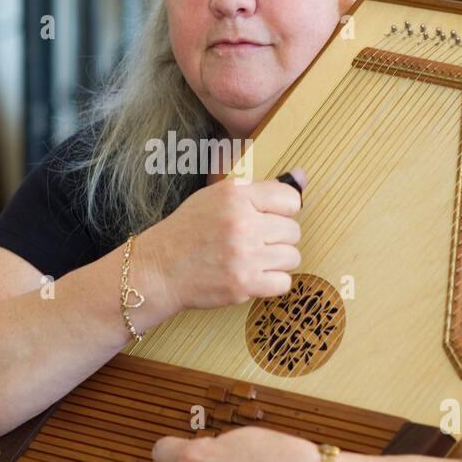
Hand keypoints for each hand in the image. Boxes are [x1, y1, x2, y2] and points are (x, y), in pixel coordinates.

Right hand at [139, 168, 305, 314]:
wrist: (159, 269)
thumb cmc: (188, 231)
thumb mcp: (217, 197)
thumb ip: (261, 188)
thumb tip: (302, 176)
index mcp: (236, 195)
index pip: (291, 200)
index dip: (282, 211)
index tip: (268, 218)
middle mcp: (242, 223)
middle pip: (293, 231)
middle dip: (278, 238)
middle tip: (255, 242)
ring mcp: (244, 256)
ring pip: (292, 257)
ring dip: (277, 261)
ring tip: (254, 259)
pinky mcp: (244, 284)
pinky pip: (284, 283)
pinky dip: (272, 282)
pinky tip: (253, 276)